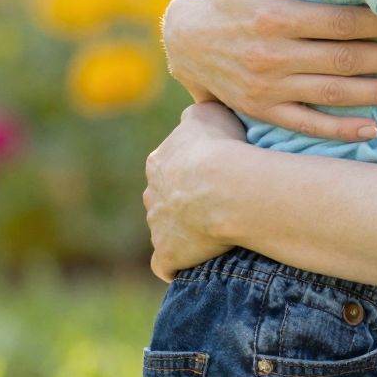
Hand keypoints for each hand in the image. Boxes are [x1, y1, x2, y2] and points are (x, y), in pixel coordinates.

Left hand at [144, 101, 248, 280]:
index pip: (170, 167)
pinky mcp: (166, 254)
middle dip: (186, 202)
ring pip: (167, 230)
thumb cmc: (222, 146)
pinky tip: (196, 262)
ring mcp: (156, 226)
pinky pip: (165, 264)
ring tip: (218, 231)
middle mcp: (151, 194)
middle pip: (165, 199)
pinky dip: (177, 264)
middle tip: (221, 203)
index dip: (194, 171)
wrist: (225, 185)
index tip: (218, 175)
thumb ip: (196, 117)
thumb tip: (193, 121)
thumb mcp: (208, 112)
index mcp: (158, 161)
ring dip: (186, 232)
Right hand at [160, 0, 376, 140]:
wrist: (181, 42)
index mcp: (276, 17)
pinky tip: (372, 130)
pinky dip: (339, 130)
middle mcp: (274, 55)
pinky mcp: (262, 110)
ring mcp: (268, 87)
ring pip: (333, 93)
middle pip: (346, 59)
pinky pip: (306, 124)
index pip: (342, 22)